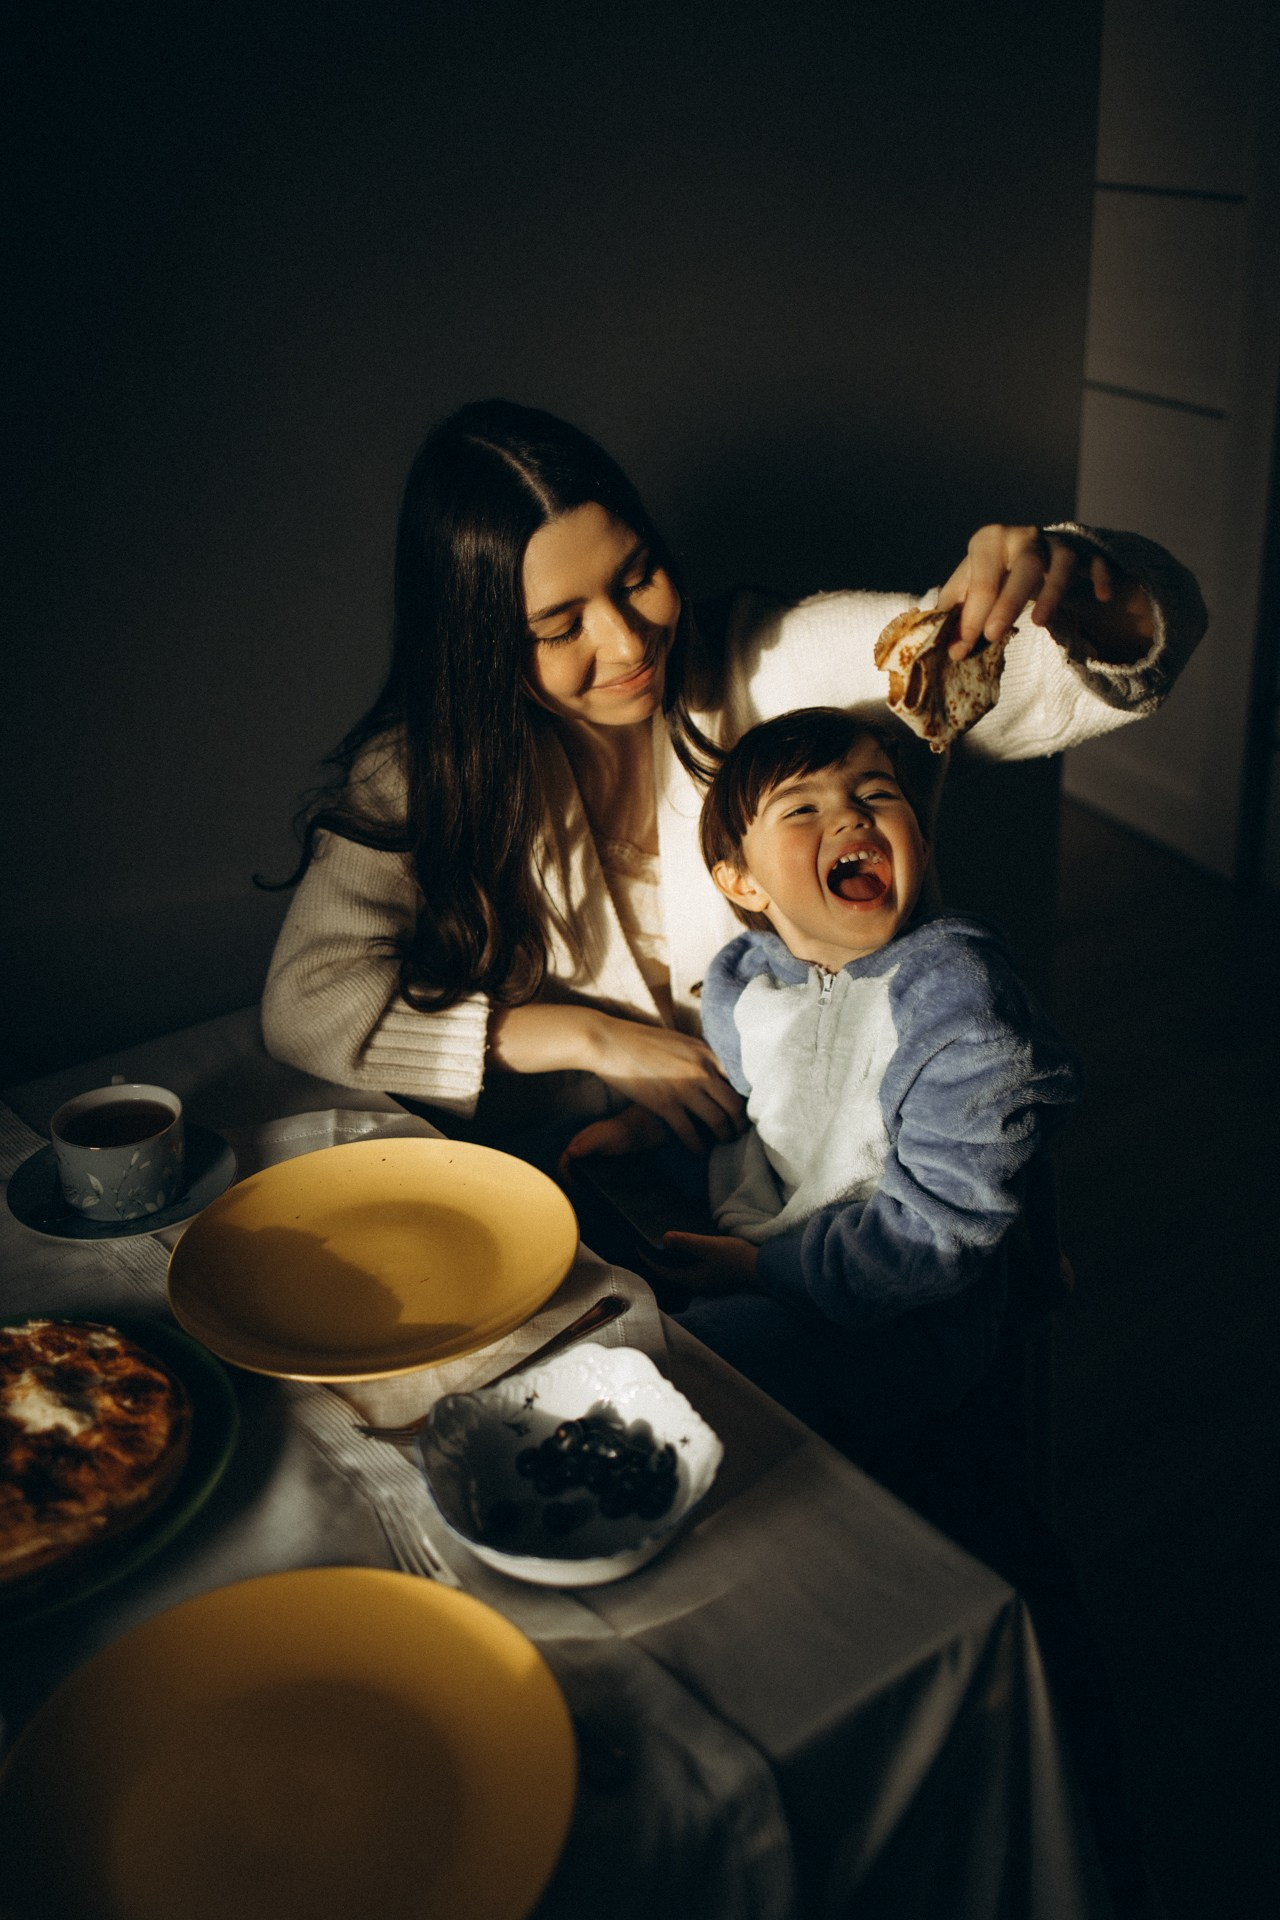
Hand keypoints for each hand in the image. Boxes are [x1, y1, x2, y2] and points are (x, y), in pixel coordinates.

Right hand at [557, 1104, 668, 1182]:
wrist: (642, 1130)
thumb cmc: (620, 1131)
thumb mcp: (601, 1138)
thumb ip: (586, 1145)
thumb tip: (570, 1153)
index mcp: (581, 1142)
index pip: (565, 1159)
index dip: (565, 1172)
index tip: (575, 1184)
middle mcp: (586, 1149)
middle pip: (573, 1167)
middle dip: (576, 1179)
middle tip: (585, 1189)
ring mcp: (597, 1156)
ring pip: (585, 1172)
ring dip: (587, 1180)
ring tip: (596, 1189)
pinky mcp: (607, 1161)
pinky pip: (598, 1173)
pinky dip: (598, 1179)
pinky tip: (605, 1185)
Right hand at [584, 1015, 746, 1156]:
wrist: (609, 1042)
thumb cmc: (641, 1039)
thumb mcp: (679, 1040)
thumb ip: (699, 1056)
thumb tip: (714, 1072)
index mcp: (706, 1052)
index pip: (740, 1077)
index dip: (746, 1097)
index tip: (745, 1109)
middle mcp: (701, 1070)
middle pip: (735, 1104)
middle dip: (741, 1123)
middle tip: (739, 1133)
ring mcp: (685, 1088)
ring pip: (718, 1121)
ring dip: (724, 1137)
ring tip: (724, 1144)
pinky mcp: (666, 1105)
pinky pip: (690, 1132)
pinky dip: (698, 1146)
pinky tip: (699, 1152)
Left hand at [656, 1230, 758, 1295]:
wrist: (763, 1268)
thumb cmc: (736, 1258)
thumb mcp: (709, 1246)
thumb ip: (687, 1242)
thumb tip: (664, 1238)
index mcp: (692, 1279)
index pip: (664, 1271)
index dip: (650, 1260)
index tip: (639, 1247)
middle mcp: (698, 1284)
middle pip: (672, 1272)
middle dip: (660, 1260)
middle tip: (651, 1244)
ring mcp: (709, 1281)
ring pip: (684, 1270)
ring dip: (674, 1259)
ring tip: (668, 1244)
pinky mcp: (717, 1276)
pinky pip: (695, 1268)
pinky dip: (688, 1258)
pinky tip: (691, 1248)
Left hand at [938, 525, 1153, 661]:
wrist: (1037, 555)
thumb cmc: (997, 576)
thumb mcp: (972, 588)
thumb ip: (958, 614)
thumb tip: (950, 648)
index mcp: (990, 540)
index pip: (981, 577)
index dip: (971, 614)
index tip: (961, 647)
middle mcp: (1025, 535)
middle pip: (1022, 566)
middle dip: (1007, 602)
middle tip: (993, 635)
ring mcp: (1058, 543)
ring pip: (1061, 562)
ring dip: (1052, 592)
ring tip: (1039, 623)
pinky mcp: (1087, 553)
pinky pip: (1098, 563)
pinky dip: (1100, 578)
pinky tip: (1102, 596)